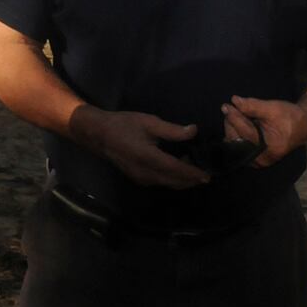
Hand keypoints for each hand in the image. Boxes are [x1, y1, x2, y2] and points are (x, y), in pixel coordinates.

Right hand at [69, 106, 208, 188]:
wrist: (99, 134)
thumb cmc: (124, 125)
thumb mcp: (149, 122)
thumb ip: (172, 130)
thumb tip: (194, 131)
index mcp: (149, 158)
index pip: (177, 169)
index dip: (193, 174)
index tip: (208, 175)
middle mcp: (146, 173)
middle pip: (174, 181)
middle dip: (190, 180)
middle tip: (205, 174)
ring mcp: (140, 178)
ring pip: (167, 184)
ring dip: (181, 181)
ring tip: (193, 170)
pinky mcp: (137, 178)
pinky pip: (159, 182)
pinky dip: (171, 179)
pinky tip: (176, 169)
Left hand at [224, 96, 306, 167]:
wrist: (303, 125)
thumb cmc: (290, 116)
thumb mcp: (273, 108)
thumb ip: (253, 106)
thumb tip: (235, 101)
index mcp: (269, 148)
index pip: (245, 132)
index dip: (234, 117)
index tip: (226, 106)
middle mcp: (263, 159)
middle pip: (238, 142)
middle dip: (231, 124)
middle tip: (229, 109)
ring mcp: (259, 161)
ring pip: (236, 146)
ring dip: (232, 129)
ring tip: (234, 115)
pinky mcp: (257, 159)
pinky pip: (240, 148)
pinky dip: (237, 135)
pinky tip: (237, 125)